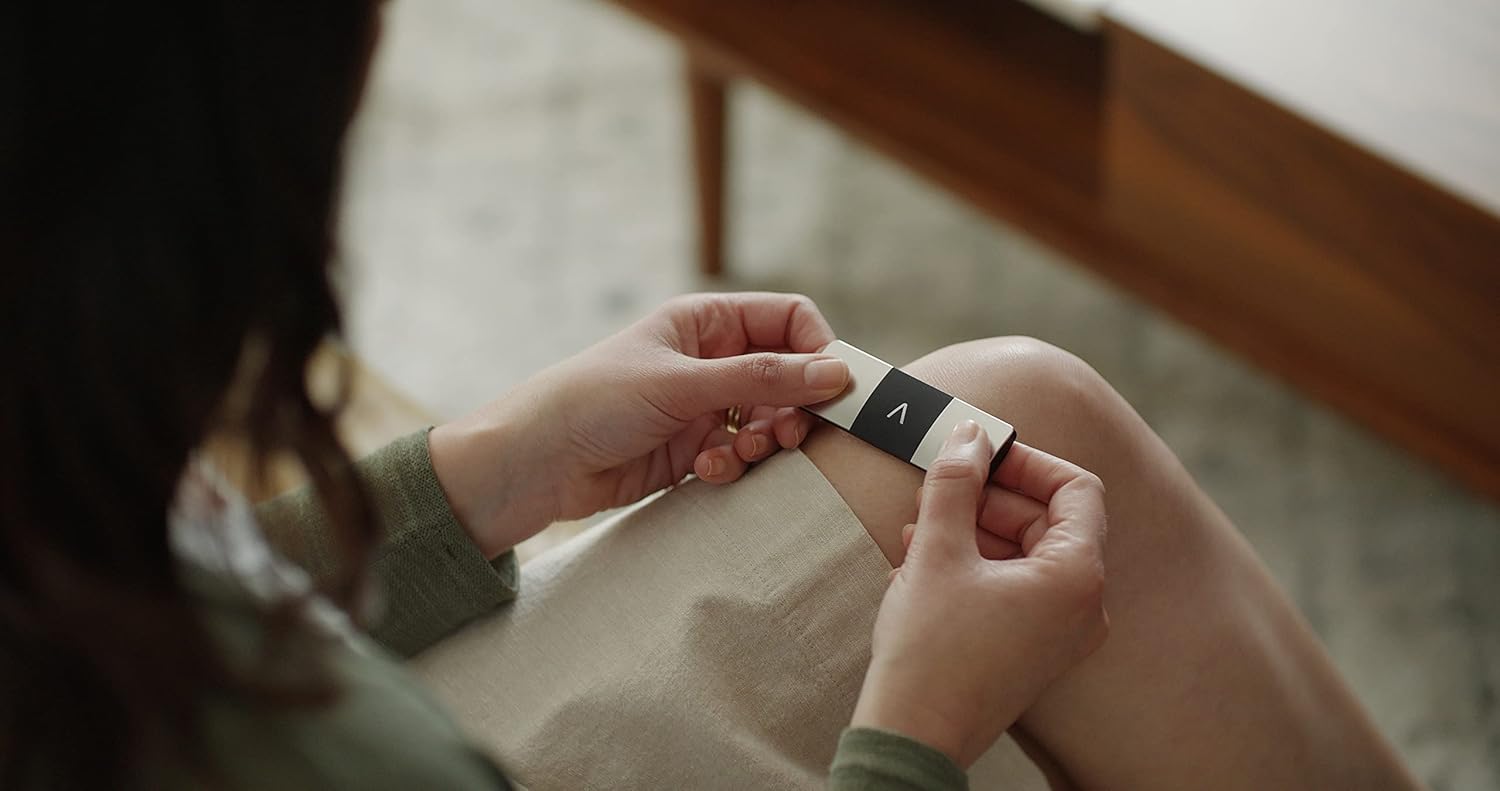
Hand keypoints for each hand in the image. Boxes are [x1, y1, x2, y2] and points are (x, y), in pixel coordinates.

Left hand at [427, 292, 850, 556]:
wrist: (536, 463)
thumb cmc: (594, 400)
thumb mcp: (681, 383)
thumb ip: (761, 380)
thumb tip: (836, 374)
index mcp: (708, 322)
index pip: (790, 321)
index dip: (818, 351)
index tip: (834, 390)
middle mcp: (712, 360)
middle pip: (790, 377)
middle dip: (795, 408)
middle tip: (789, 436)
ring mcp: (705, 407)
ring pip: (770, 421)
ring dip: (765, 442)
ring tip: (738, 454)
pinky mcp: (695, 452)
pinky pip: (741, 456)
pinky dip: (734, 466)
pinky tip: (706, 472)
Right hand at [851, 421, 1109, 766]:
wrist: (913, 735)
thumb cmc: (930, 651)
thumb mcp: (937, 550)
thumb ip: (956, 482)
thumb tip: (969, 435)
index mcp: (1077, 577)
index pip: (1077, 488)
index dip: (1027, 461)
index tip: (981, 454)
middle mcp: (1083, 606)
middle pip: (1048, 519)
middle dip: (989, 498)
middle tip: (939, 489)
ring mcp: (1060, 632)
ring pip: (1024, 552)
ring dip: (972, 530)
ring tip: (918, 530)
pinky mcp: (1032, 649)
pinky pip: (1014, 586)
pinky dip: (974, 565)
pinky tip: (922, 562)